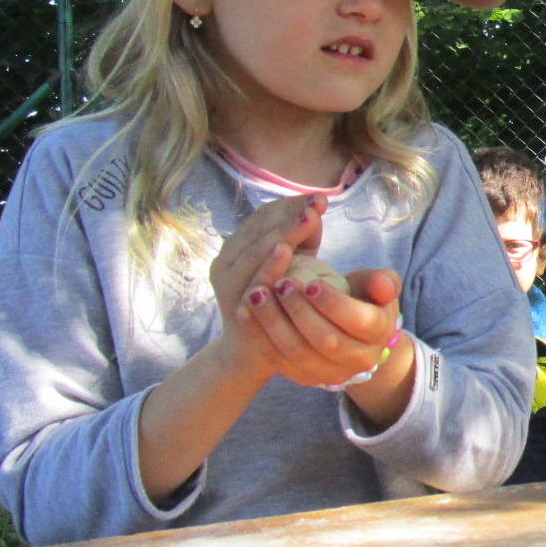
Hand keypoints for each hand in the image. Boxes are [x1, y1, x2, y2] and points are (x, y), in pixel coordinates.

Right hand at [208, 193, 326, 376]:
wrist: (254, 349)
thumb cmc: (278, 301)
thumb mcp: (291, 266)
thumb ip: (300, 240)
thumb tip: (315, 211)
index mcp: (236, 247)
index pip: (263, 217)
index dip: (291, 204)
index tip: (320, 197)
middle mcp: (225, 261)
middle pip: (259, 229)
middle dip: (291, 213)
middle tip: (318, 203)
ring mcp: (227, 283)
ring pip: (254, 250)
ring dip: (283, 231)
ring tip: (308, 217)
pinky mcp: (233, 304)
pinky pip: (253, 280)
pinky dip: (268, 263)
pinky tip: (287, 250)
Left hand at [243, 265, 405, 391]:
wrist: (350, 334)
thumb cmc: (362, 299)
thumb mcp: (377, 286)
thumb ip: (383, 281)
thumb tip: (382, 286)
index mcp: (379, 334)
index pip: (357, 321)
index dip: (332, 303)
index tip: (309, 282)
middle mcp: (359, 360)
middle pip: (325, 340)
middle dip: (298, 311)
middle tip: (280, 283)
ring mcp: (330, 374)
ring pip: (298, 352)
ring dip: (273, 323)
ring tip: (257, 294)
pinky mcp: (305, 378)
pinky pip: (278, 361)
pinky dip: (260, 336)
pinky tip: (246, 312)